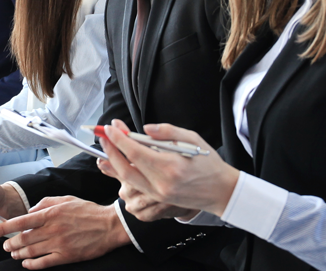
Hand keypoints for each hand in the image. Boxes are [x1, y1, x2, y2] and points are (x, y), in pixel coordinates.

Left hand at [0, 196, 130, 268]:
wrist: (109, 226)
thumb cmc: (88, 212)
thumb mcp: (65, 200)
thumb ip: (44, 203)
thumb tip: (29, 211)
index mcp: (50, 214)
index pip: (20, 221)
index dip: (3, 227)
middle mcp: (52, 229)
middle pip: (22, 239)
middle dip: (9, 243)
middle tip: (4, 244)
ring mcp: (59, 244)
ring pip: (30, 252)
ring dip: (18, 253)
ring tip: (14, 253)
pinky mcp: (66, 256)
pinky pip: (43, 263)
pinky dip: (31, 264)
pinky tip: (26, 263)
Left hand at [96, 120, 238, 217]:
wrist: (221, 191)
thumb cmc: (209, 163)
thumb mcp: (193, 138)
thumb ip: (167, 131)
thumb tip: (145, 129)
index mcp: (171, 166)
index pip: (135, 152)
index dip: (119, 139)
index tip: (110, 127)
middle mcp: (161, 183)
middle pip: (125, 167)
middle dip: (111, 150)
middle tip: (104, 136)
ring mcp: (158, 194)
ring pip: (127, 178)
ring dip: (114, 162)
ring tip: (107, 147)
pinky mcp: (158, 199)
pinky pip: (135, 185)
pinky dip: (124, 173)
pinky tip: (118, 162)